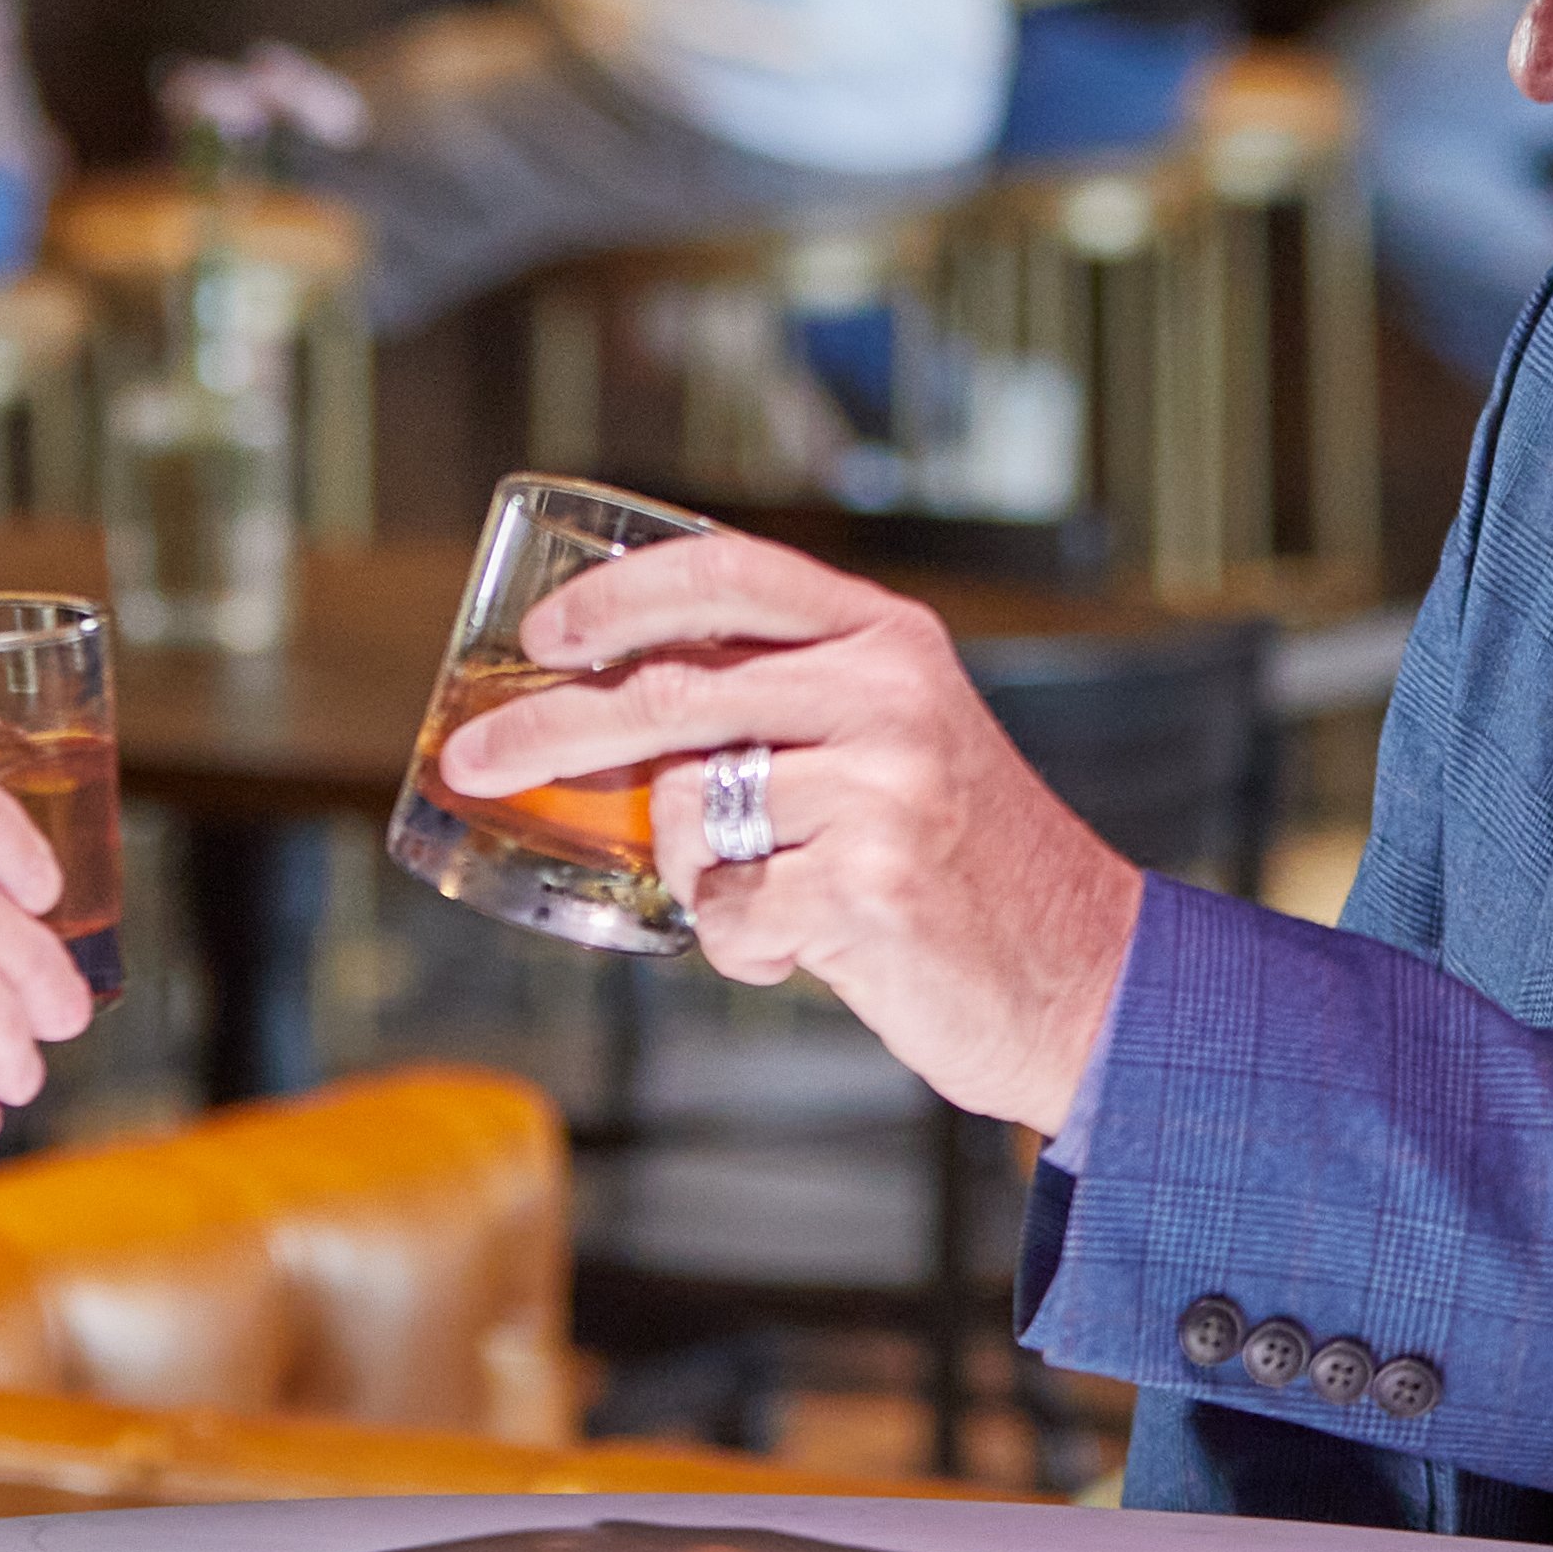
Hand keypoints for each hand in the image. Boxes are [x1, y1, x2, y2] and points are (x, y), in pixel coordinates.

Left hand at [430, 531, 1145, 1134]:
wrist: (1087, 979)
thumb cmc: (961, 866)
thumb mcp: (892, 743)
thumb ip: (778, 709)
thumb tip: (593, 721)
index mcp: (886, 640)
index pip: (728, 572)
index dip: (618, 595)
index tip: (541, 632)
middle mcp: (887, 696)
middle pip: (667, 693)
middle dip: (544, 728)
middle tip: (465, 756)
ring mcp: (882, 791)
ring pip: (689, 817)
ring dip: (697, 878)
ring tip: (773, 900)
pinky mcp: (869, 889)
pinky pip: (728, 914)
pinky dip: (742, 947)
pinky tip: (807, 949)